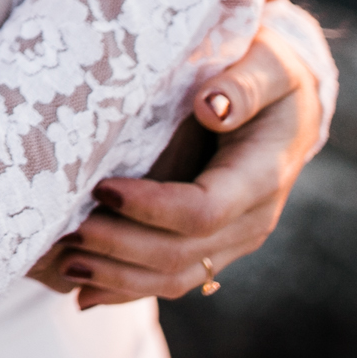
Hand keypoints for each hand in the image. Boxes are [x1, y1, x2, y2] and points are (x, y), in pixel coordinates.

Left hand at [28, 29, 322, 304]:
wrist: (292, 104)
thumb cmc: (271, 72)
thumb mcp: (268, 64)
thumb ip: (244, 84)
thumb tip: (212, 106)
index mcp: (261, 176)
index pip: (203, 209)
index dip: (150, 208)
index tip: (102, 188)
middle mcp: (252, 220)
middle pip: (181, 253)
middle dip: (119, 248)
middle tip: (66, 232)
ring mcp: (235, 240)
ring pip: (176, 277)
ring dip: (117, 278)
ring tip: (64, 264)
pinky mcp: (216, 246)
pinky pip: (175, 279)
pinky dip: (128, 288)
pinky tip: (86, 293)